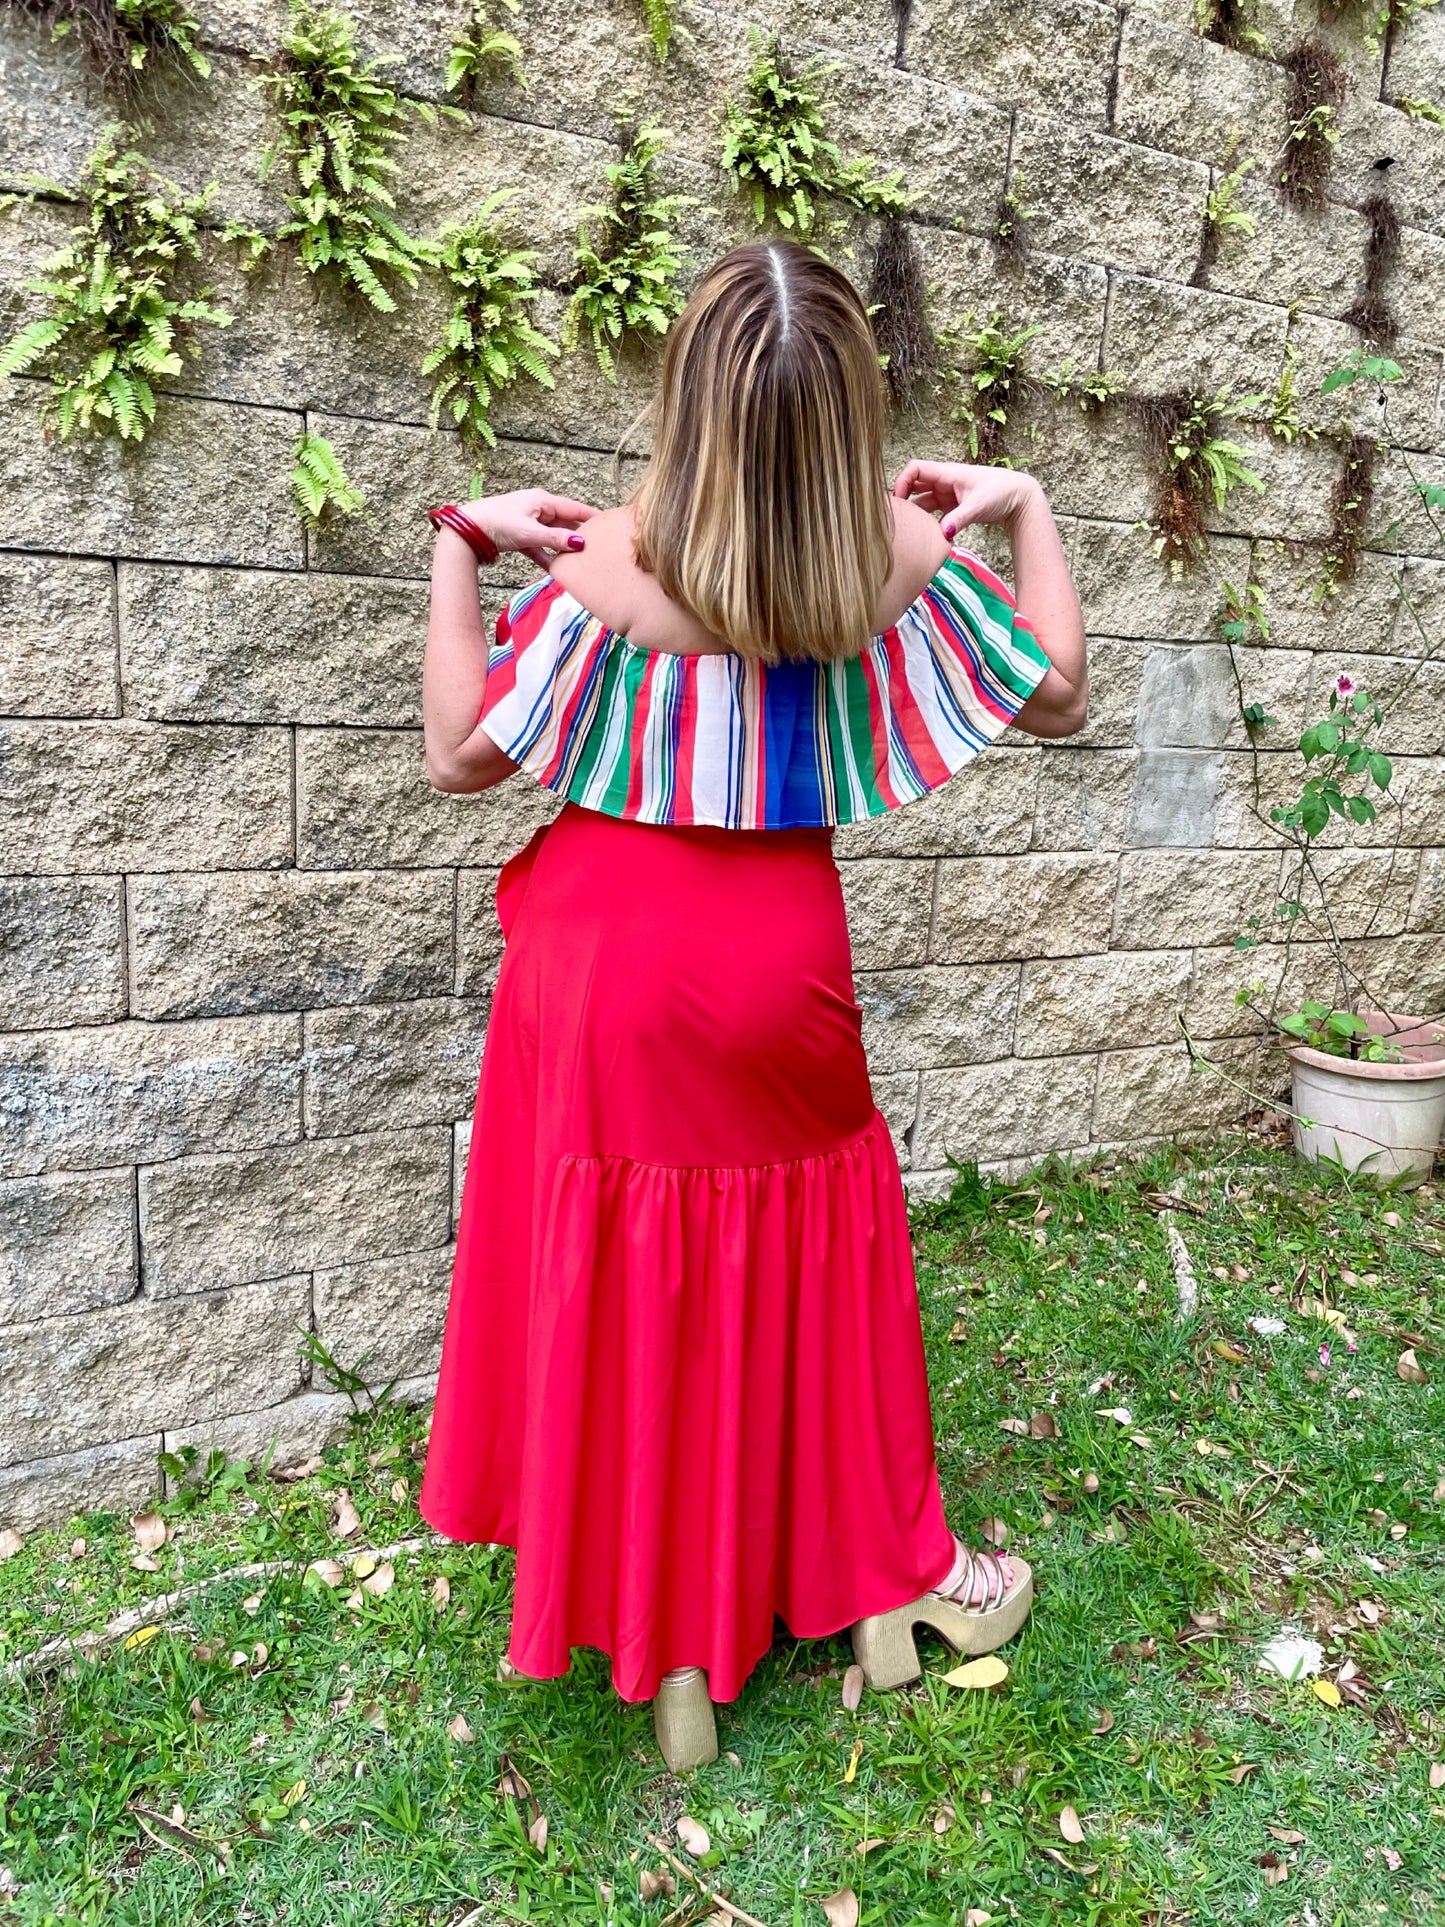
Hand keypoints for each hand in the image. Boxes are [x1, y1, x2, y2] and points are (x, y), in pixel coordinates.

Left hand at [451, 488, 599, 568]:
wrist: (468, 530)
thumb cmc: (497, 524)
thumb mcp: (530, 533)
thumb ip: (556, 540)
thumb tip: (580, 544)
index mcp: (542, 501)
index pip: (575, 509)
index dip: (592, 517)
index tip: (609, 524)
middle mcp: (538, 509)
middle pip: (566, 523)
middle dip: (581, 536)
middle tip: (599, 547)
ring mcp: (530, 523)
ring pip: (554, 537)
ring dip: (564, 549)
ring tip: (581, 561)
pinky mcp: (521, 537)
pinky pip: (540, 547)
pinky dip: (548, 557)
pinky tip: (557, 570)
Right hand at [892, 461, 1040, 537]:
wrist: (1019, 498)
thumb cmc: (1001, 492)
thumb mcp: (979, 506)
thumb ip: (959, 519)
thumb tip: (943, 534)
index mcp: (947, 473)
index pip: (915, 469)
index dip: (902, 481)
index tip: (898, 501)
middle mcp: (944, 481)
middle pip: (914, 485)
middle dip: (904, 500)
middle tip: (897, 519)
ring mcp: (948, 494)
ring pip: (922, 501)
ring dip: (916, 514)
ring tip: (909, 530)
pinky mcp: (953, 506)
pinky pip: (933, 513)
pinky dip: (929, 523)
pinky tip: (929, 536)